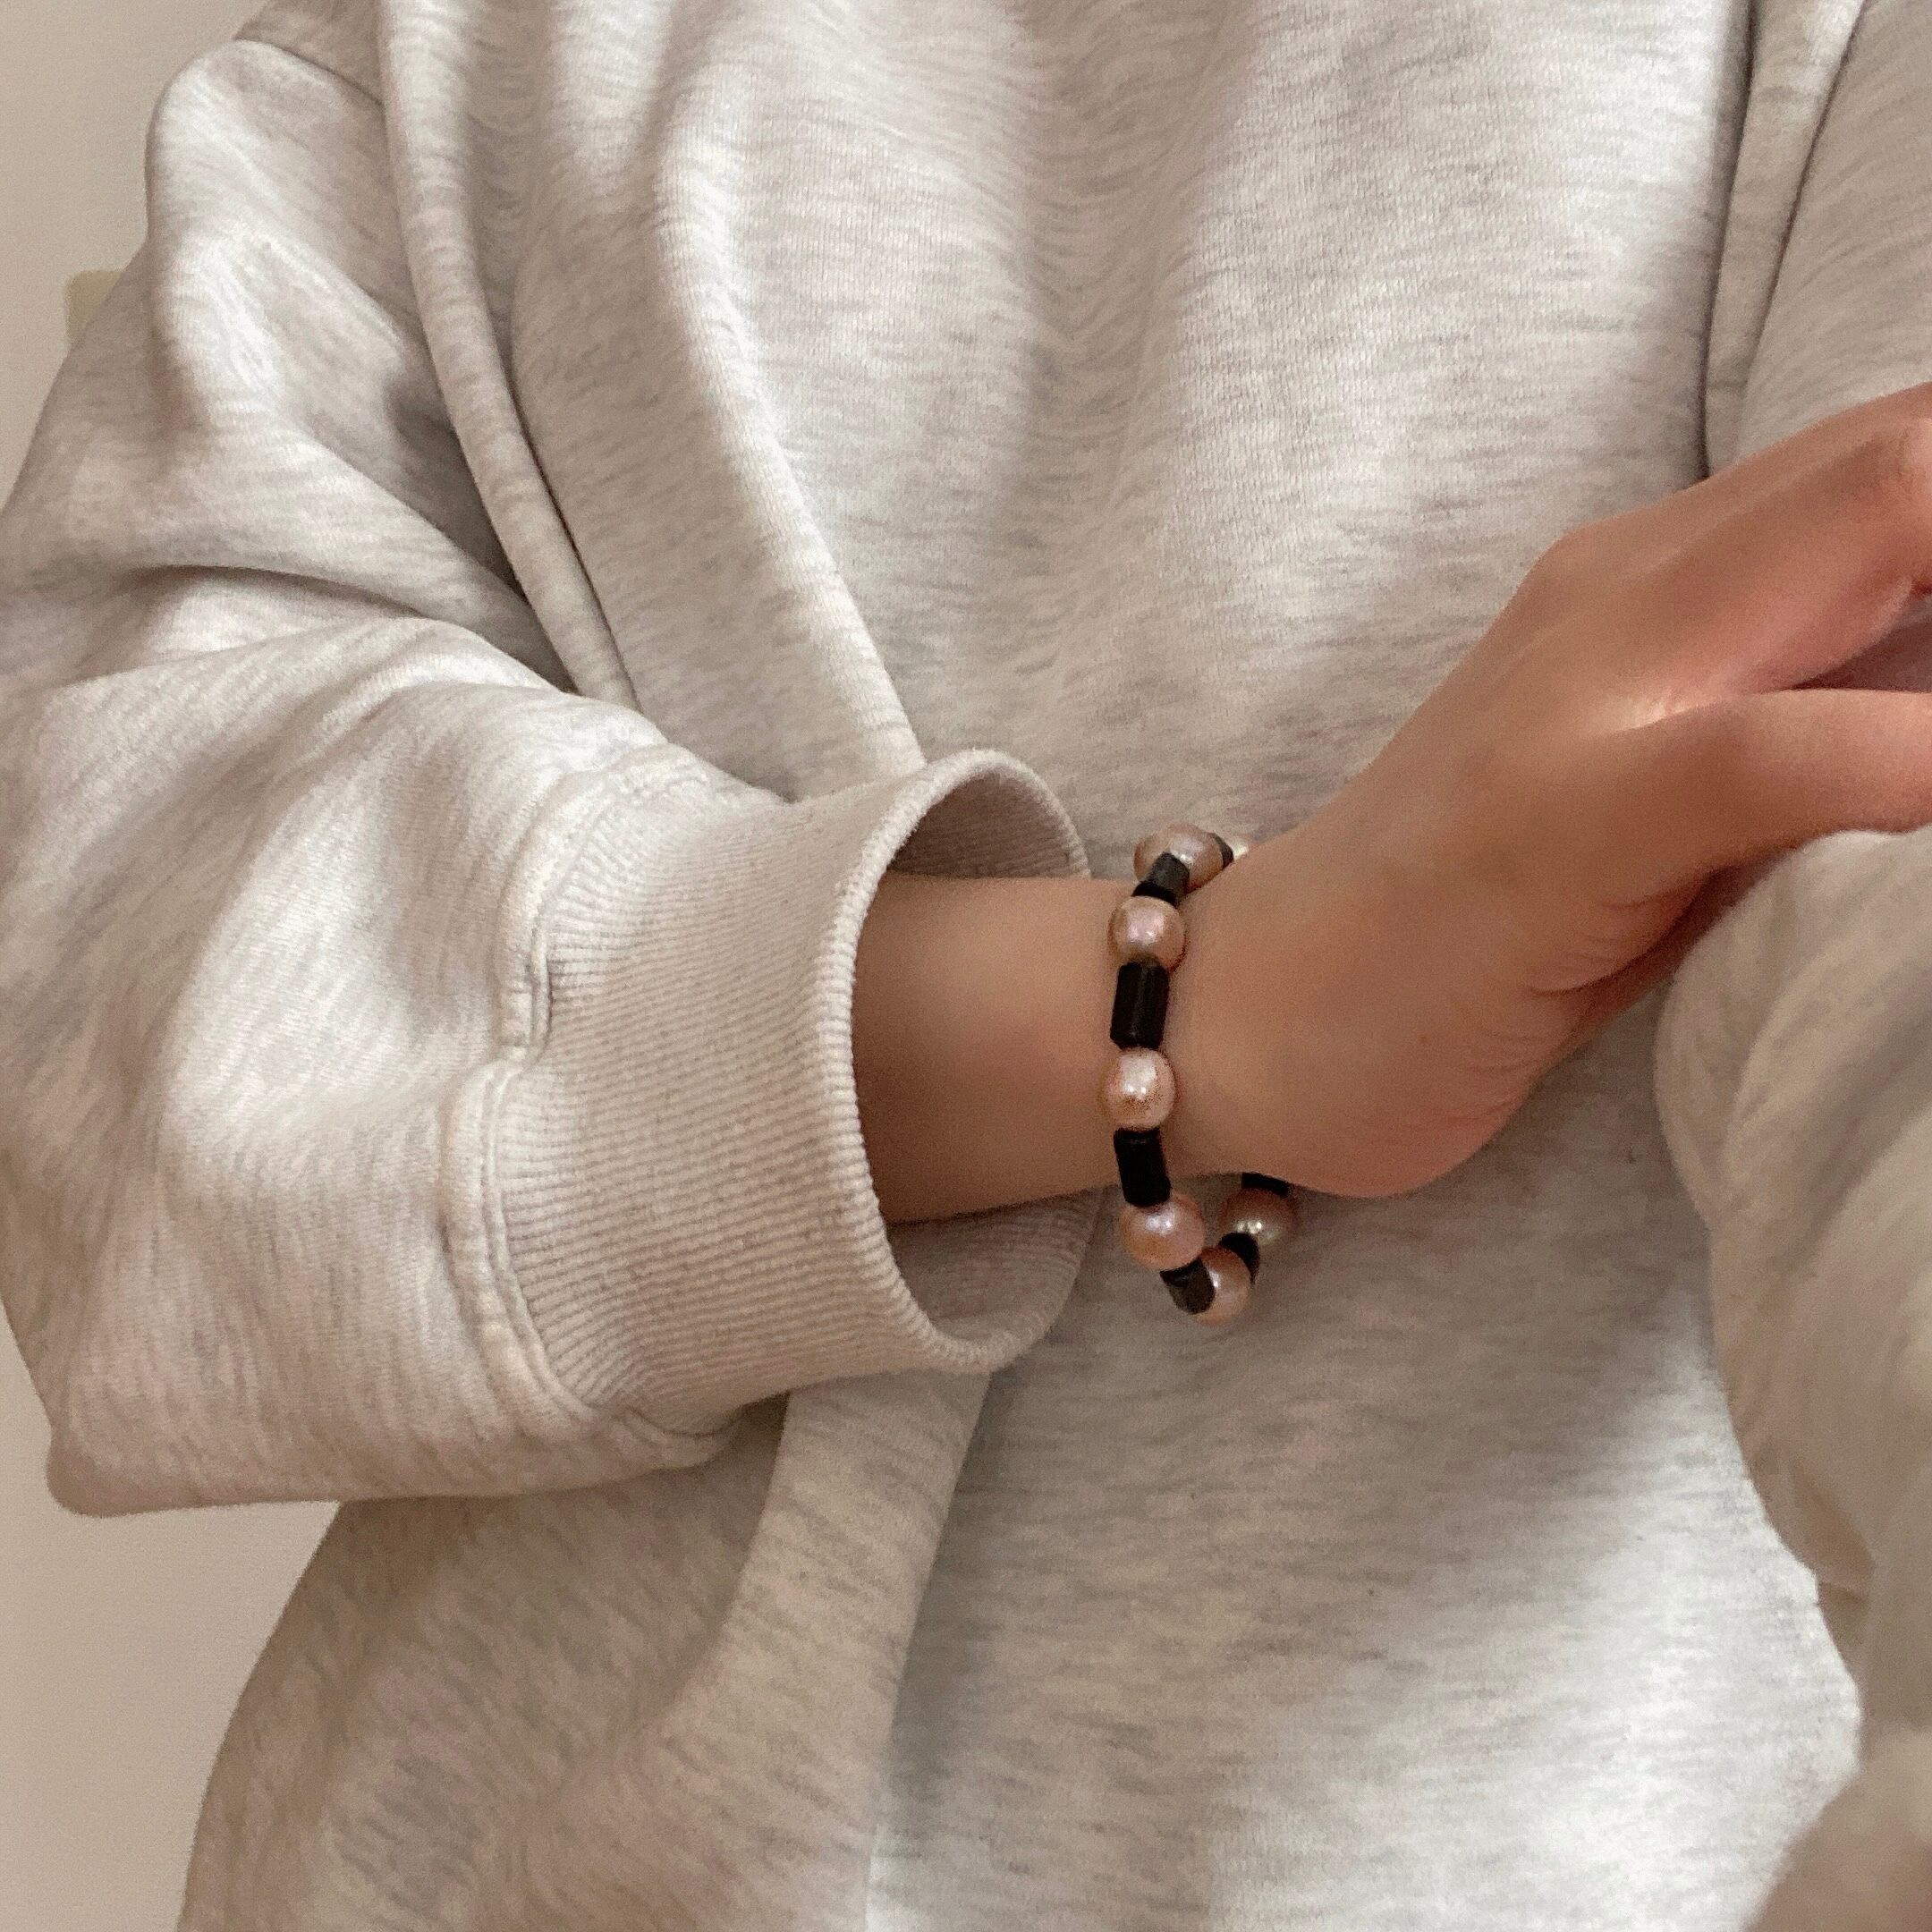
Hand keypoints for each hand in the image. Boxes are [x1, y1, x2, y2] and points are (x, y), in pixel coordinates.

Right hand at [1167, 382, 1931, 1196]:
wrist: (1252, 1015)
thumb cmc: (1465, 935)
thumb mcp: (1664, 813)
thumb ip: (1799, 723)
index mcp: (1649, 581)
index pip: (1900, 457)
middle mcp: (1623, 593)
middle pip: (1912, 450)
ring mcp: (1583, 692)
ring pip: (1873, 529)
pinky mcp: (1555, 817)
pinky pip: (1769, 752)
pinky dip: (1914, 757)